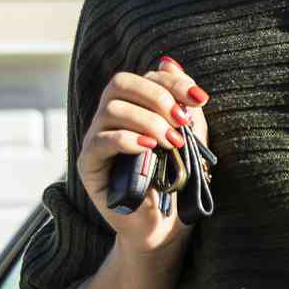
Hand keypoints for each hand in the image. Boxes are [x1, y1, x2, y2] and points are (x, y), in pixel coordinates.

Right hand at [73, 54, 210, 261]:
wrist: (164, 226)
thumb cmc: (177, 181)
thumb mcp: (189, 138)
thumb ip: (182, 103)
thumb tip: (169, 61)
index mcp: (135, 106)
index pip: (146, 77)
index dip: (173, 82)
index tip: (200, 99)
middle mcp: (111, 117)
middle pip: (120, 83)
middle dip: (156, 96)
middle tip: (181, 121)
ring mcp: (96, 139)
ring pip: (112, 109)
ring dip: (147, 121)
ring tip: (170, 142)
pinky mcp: (88, 164)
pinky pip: (100, 140)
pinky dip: (127, 139)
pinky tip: (149, 149)